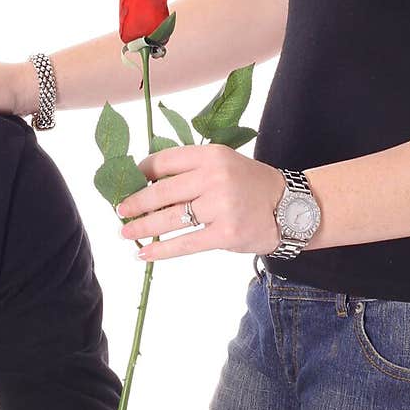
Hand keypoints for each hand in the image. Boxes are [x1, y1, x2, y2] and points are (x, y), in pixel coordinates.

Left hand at [120, 144, 283, 260]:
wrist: (290, 208)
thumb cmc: (250, 185)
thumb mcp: (223, 163)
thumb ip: (191, 170)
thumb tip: (146, 183)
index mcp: (211, 155)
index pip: (164, 161)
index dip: (140, 173)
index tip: (127, 182)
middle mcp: (214, 177)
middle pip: (162, 191)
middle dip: (135, 203)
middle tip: (119, 211)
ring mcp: (220, 206)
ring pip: (170, 218)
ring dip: (142, 228)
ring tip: (125, 233)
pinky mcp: (225, 234)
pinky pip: (185, 243)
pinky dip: (161, 251)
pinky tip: (145, 254)